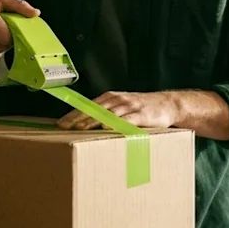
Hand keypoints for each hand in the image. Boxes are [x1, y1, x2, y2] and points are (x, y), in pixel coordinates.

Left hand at [57, 91, 177, 130]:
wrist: (168, 104)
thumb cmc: (141, 109)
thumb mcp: (121, 108)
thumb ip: (106, 115)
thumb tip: (85, 126)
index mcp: (110, 99)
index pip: (87, 106)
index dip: (72, 115)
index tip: (60, 124)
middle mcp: (117, 100)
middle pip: (94, 110)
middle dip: (78, 119)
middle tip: (64, 128)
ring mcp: (129, 106)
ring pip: (107, 114)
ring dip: (93, 121)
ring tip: (80, 129)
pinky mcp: (141, 114)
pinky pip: (127, 119)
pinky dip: (116, 123)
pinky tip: (107, 128)